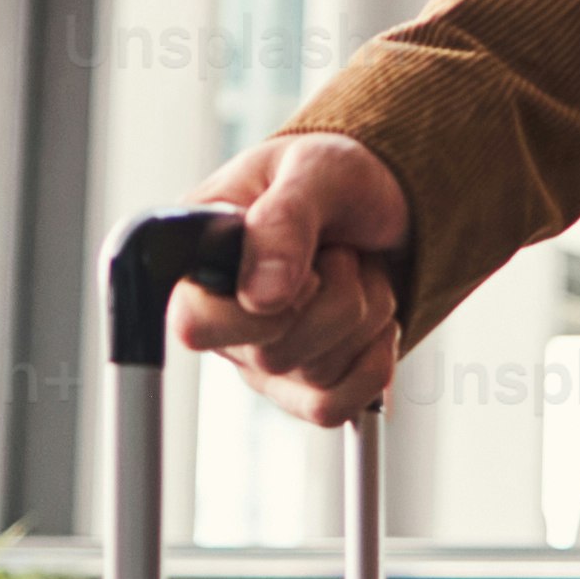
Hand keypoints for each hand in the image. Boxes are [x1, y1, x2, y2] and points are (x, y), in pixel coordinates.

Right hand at [171, 135, 409, 424]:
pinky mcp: (300, 388)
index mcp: (197, 260)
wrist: (386, 207)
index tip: (308, 271)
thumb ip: (283, 221)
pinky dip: (374, 361)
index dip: (258, 310)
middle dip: (336, 298)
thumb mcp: (315, 171)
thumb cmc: (335, 180)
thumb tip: (259, 297)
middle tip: (339, 252)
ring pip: (317, 377)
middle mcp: (220, 319)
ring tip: (356, 270)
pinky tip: (375, 322)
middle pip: (273, 356)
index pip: (193, 323)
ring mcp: (259, 359)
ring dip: (365, 316)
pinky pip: (337, 407)